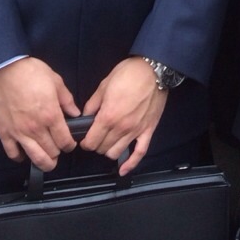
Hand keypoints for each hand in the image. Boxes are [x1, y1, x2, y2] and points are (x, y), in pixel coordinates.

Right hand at [0, 57, 79, 170]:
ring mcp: (19, 133)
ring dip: (44, 163)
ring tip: (48, 162)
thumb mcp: (56, 81)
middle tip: (59, 151)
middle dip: (58, 153)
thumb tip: (76, 113)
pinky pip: (13, 153)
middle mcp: (36, 128)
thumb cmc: (32, 72)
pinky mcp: (4, 133)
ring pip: (34, 157)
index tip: (70, 145)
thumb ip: (67, 100)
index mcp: (51, 115)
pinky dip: (20, 157)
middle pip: (51, 151)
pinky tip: (24, 154)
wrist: (5, 70)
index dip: (70, 145)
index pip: (64, 140)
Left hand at [81, 57, 168, 175]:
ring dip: (109, 150)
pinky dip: (130, 165)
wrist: (154, 69)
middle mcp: (121, 128)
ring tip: (108, 142)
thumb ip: (92, 103)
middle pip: (102, 149)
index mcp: (108, 116)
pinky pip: (139, 153)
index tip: (85, 137)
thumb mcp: (104, 84)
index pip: (90, 142)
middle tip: (96, 136)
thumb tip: (85, 117)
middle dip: (96, 145)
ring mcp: (135, 131)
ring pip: (116, 153)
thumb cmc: (128, 73)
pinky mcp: (148, 131)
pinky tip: (122, 171)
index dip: (85, 142)